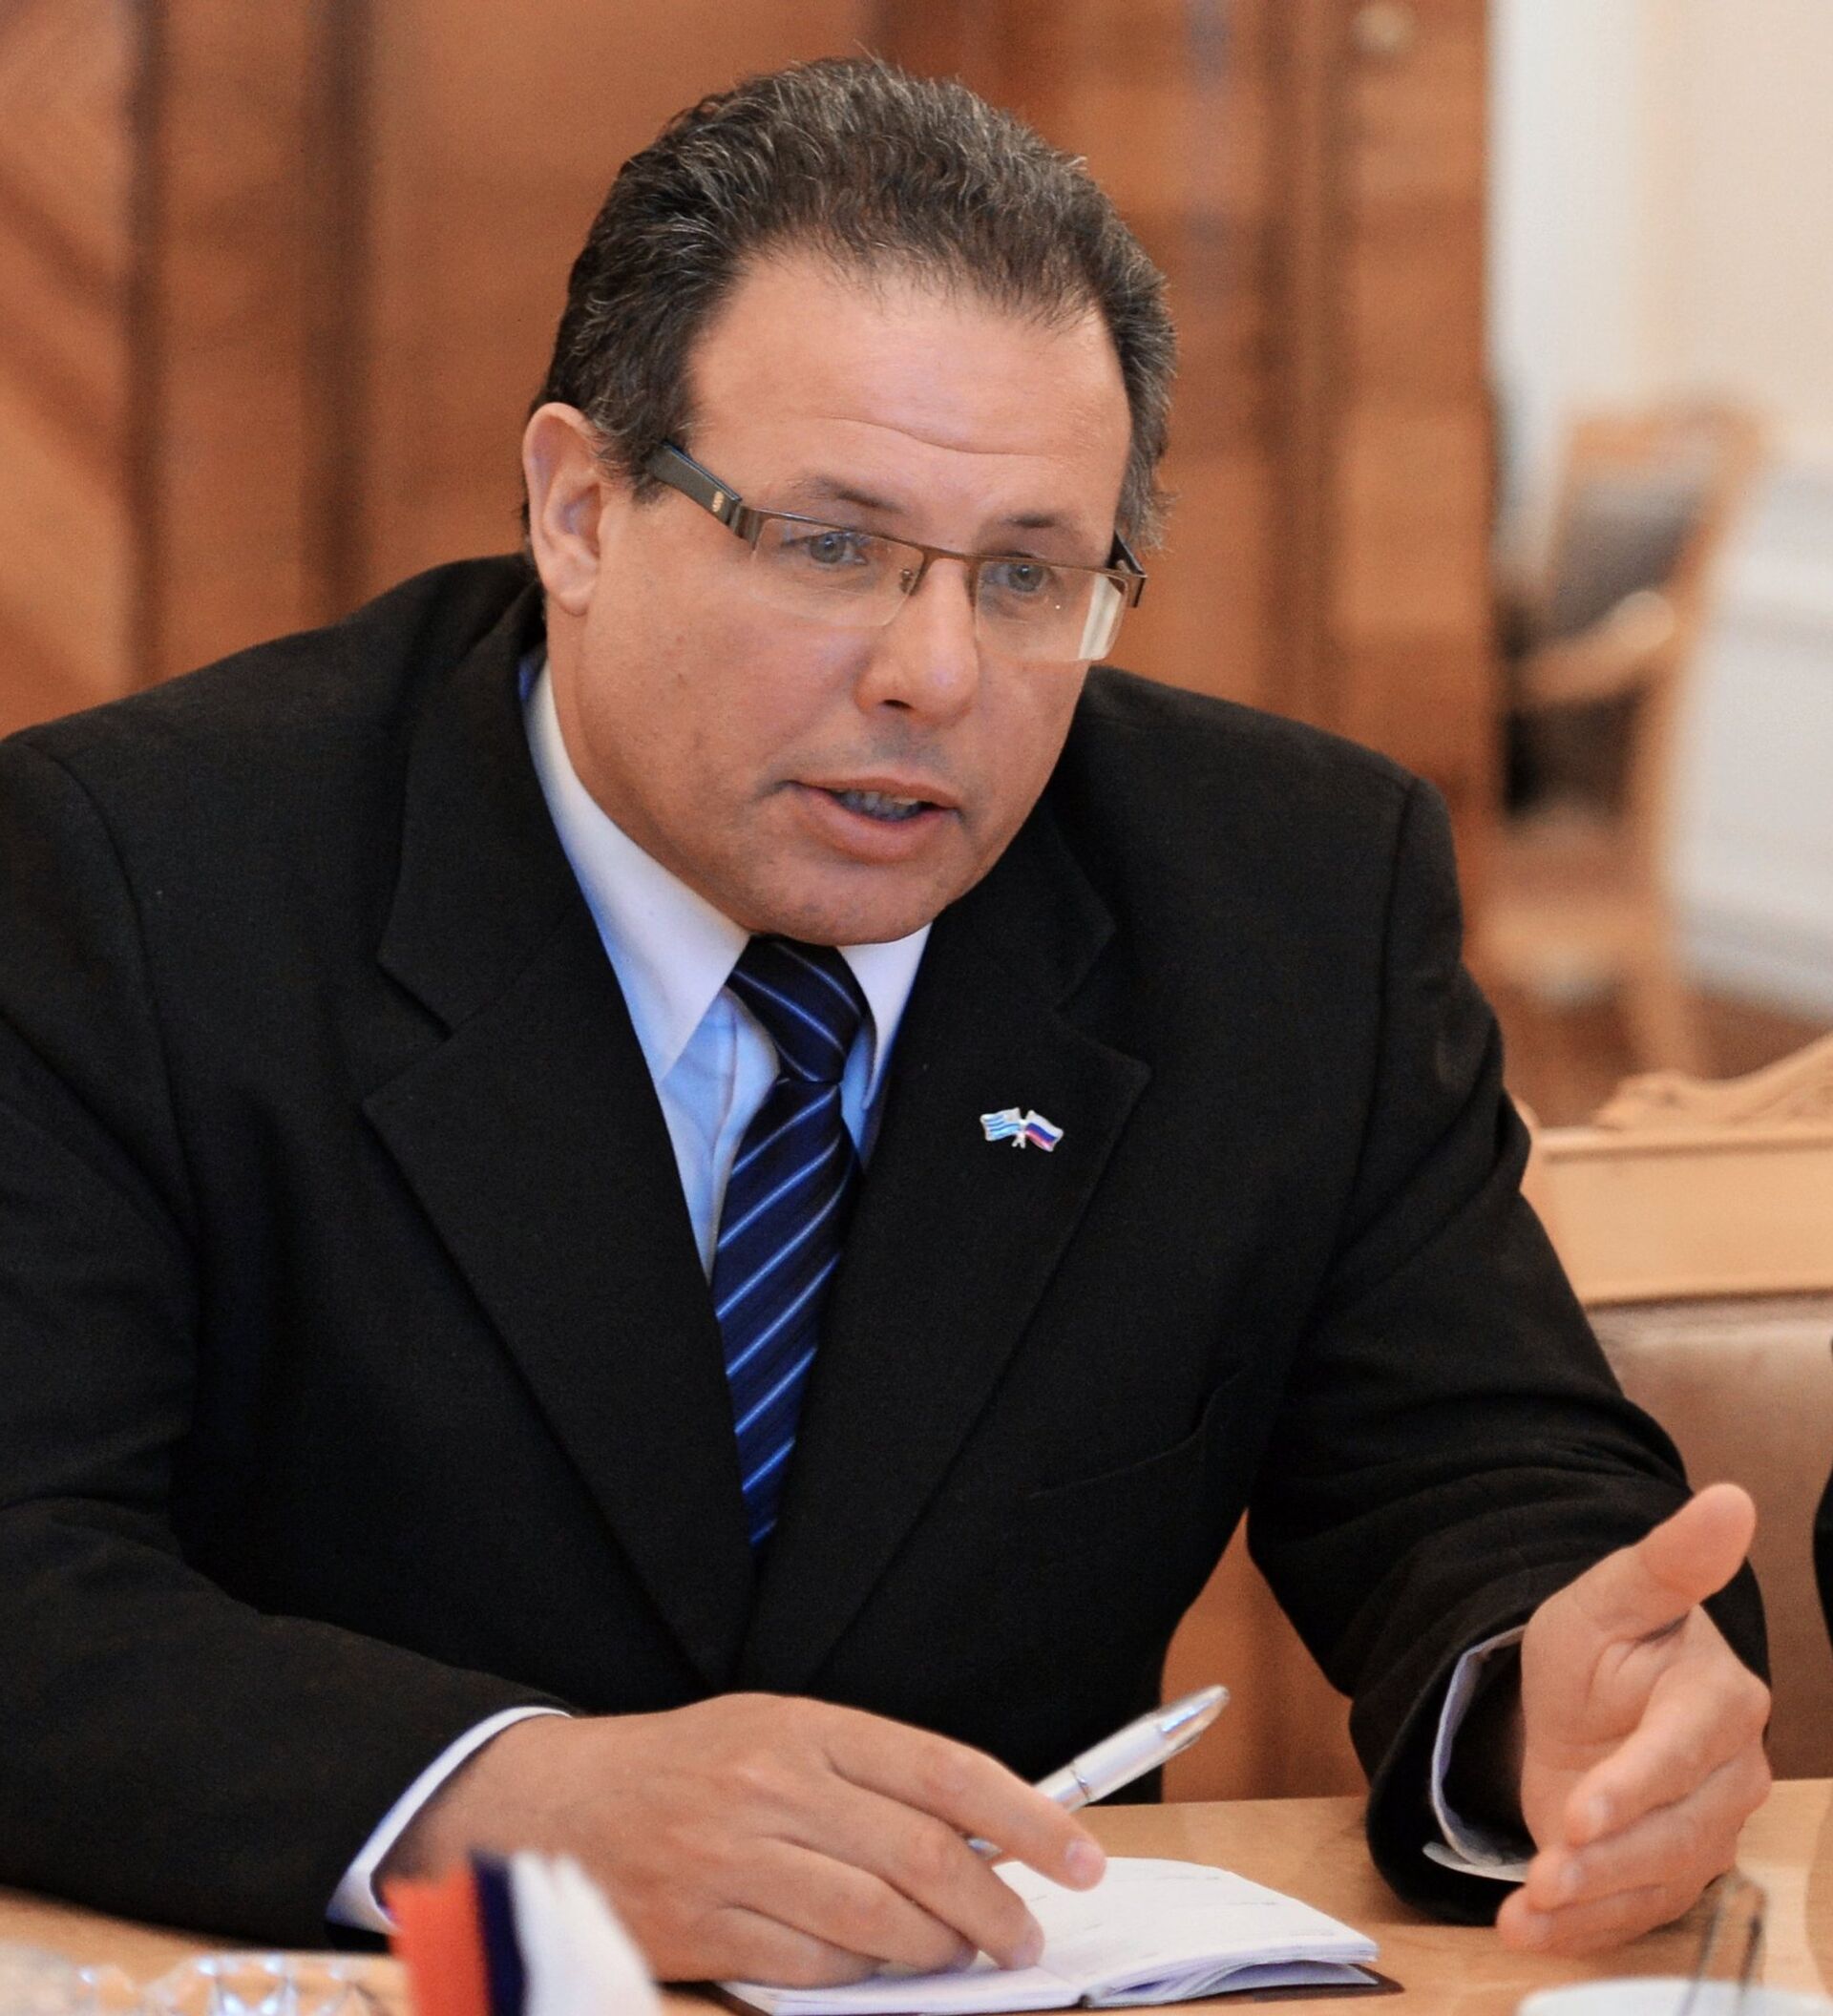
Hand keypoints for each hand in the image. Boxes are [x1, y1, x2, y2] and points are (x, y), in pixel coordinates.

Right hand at [381, 1693, 1104, 1984]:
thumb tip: (981, 1831)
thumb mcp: (780, 1734)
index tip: (1080, 1856)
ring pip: (880, 1923)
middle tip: (1026, 1936)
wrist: (559, 1805)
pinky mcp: (707, 1926)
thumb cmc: (688, 1767)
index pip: (946, 1771)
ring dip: (939, 1952)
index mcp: (806, 1726)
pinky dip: (861, 1978)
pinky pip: (816, 1970)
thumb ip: (873, 1776)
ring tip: (961, 1955)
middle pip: (926, 1858)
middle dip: (998, 1909)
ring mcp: (738, 1858)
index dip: (1028, 1818)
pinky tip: (876, 1968)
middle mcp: (777, 1786)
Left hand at [1498, 1483, 1770, 1955]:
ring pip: (1657, 1879)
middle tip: (1545, 1873)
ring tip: (1528, 1909)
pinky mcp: (1671, 1874)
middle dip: (1607, 1857)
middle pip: (1676, 1830)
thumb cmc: (1604, 1643)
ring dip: (1591, 1901)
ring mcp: (1705, 1831)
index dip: (1634, 1784)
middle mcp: (1728, 1774)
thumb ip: (1669, 1561)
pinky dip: (1580, 1928)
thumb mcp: (1612, 1595)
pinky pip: (1634, 1911)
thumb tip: (1730, 1499)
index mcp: (1720, 1700)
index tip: (1580, 1811)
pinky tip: (1528, 1931)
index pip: (1682, 1752)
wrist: (1582, 1702)